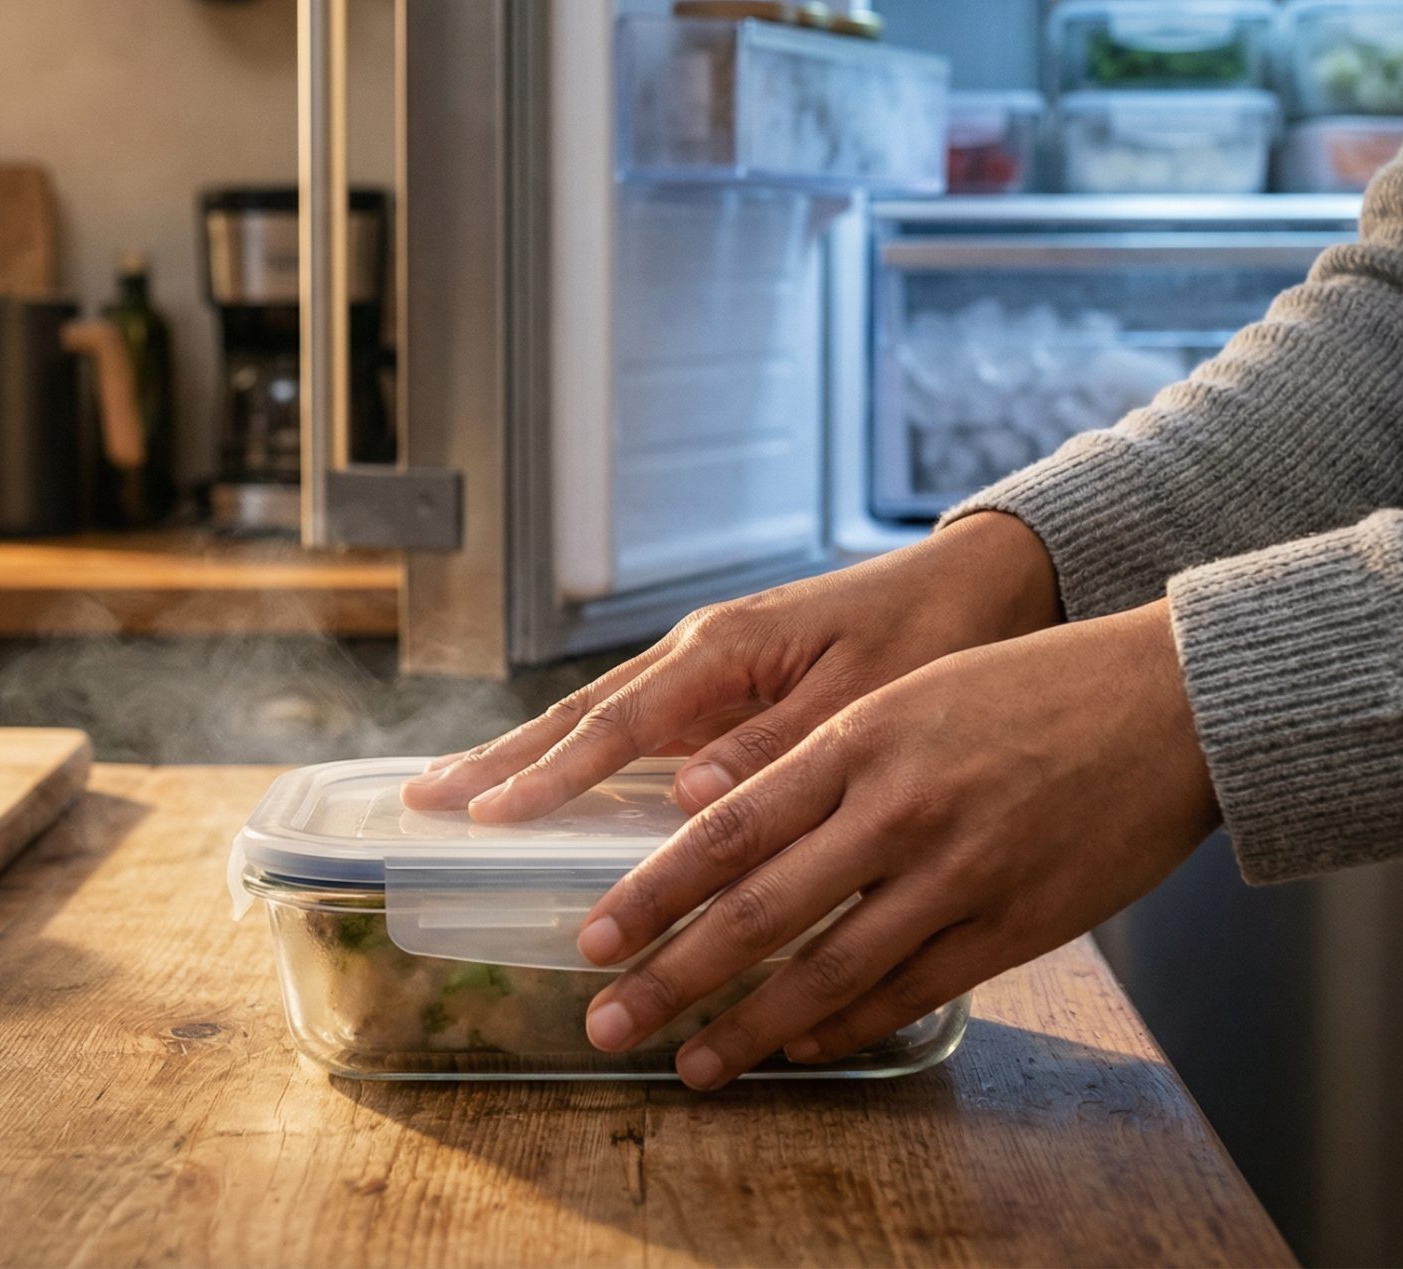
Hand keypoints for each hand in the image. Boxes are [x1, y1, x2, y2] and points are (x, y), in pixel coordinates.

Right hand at [401, 513, 1057, 820]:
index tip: (488, 817)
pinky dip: (580, 755)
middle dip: (500, 760)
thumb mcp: (865, 697)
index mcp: (725, 651)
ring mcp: (707, 665)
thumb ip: (775, 746)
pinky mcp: (725, 681)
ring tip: (455, 793)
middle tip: (422, 804)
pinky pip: (634, 724)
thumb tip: (685, 798)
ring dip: (525, 757)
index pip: (616, 723)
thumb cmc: (931, 638)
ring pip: (597, 718)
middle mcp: (700, 653)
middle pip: (580, 714)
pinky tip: (550, 785)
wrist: (979, 585)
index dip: (549, 776)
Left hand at [573, 597, 1219, 1089]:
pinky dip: (844, 1025)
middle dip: (671, 976)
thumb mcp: (912, 695)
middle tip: (609, 1021)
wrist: (1170, 703)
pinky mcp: (1013, 925)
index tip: (595, 938)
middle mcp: (898, 809)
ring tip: (693, 1063)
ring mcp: (958, 873)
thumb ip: (824, 759)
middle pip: (758, 911)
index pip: (727, 829)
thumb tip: (723, 819)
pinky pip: (908, 990)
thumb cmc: (1034, 688)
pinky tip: (798, 1045)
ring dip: (747, 1027)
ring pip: (826, 971)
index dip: (653, 893)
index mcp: (861, 738)